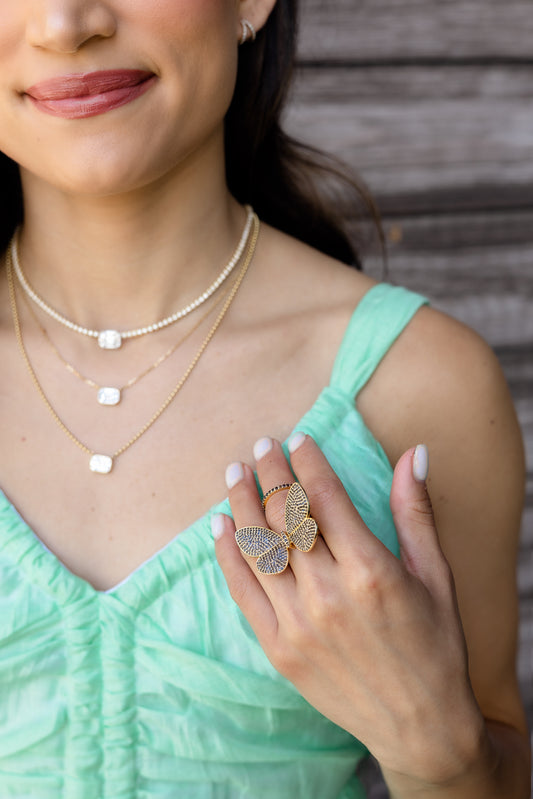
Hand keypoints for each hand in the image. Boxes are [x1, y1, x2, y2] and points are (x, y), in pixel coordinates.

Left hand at [213, 433, 487, 787]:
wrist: (421, 726)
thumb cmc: (435, 645)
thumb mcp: (437, 575)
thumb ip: (415, 512)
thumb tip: (412, 453)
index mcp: (372, 570)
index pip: (324, 497)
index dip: (307, 461)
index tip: (297, 438)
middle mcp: (329, 593)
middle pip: (286, 516)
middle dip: (271, 473)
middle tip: (262, 446)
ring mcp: (298, 624)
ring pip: (258, 547)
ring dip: (241, 504)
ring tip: (235, 472)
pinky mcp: (279, 649)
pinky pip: (243, 591)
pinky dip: (228, 554)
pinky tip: (220, 525)